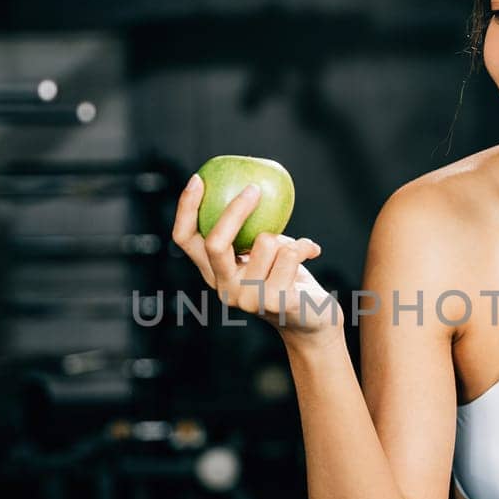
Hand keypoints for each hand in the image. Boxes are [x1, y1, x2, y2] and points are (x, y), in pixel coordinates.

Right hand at [170, 174, 341, 335]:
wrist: (313, 320)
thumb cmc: (287, 278)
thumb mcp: (264, 254)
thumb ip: (251, 232)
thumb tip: (248, 183)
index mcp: (215, 273)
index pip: (186, 240)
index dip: (186, 208)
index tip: (198, 179)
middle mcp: (225, 288)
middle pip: (216, 242)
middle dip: (234, 210)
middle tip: (254, 188)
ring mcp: (248, 298)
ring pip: (265, 241)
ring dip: (286, 239)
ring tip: (294, 252)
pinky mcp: (274, 301)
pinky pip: (290, 253)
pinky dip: (304, 246)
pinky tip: (312, 253)